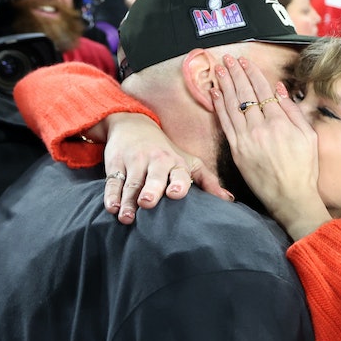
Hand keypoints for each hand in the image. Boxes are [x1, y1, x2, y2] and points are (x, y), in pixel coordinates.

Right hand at [99, 113, 233, 223]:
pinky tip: (112, 208)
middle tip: (147, 203)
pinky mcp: (115, 165)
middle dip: (151, 189)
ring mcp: (134, 162)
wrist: (133, 124)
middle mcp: (155, 161)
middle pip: (153, 177)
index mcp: (175, 162)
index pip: (178, 173)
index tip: (176, 194)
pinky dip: (111, 195)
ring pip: (131, 183)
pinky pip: (113, 182)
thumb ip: (208, 181)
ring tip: (127, 217)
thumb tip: (230, 201)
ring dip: (128, 200)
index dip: (178, 183)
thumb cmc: (167, 151)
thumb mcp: (189, 162)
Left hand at [211, 54, 330, 239]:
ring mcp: (246, 139)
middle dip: (235, 74)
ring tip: (219, 70)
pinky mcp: (237, 150)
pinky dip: (219, 107)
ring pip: (232, 106)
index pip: (262, 90)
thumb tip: (279, 89)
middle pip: (245, 94)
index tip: (245, 61)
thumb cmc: (304, 168)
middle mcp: (261, 127)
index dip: (252, 73)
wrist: (290, 197)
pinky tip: (215, 94)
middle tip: (228, 59)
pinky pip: (225, 124)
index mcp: (280, 122)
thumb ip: (293, 111)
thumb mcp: (308, 136)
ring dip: (224, 85)